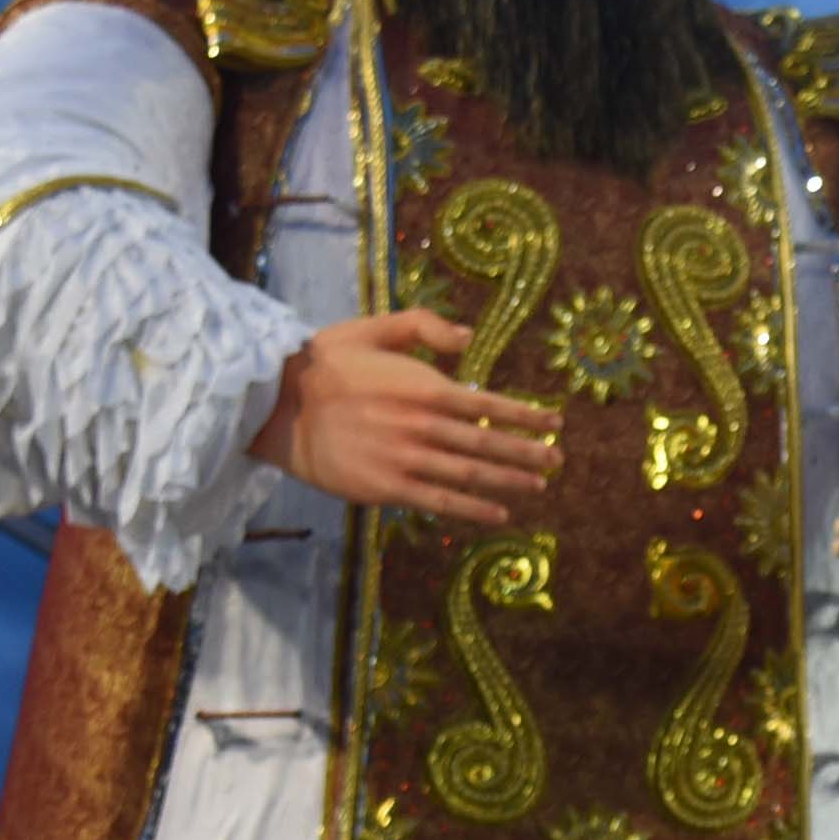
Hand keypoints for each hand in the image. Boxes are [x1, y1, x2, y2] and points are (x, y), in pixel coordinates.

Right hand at [251, 310, 551, 525]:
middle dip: (528, 452)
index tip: (556, 423)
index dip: (527, 415)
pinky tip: (500, 514)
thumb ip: (424, 325)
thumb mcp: (374, 327)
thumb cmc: (327, 362)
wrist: (279, 405)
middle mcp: (423, 425)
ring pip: (471, 473)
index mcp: (425, 386)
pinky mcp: (388, 488)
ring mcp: (407, 458)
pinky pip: (441, 501)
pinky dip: (474, 508)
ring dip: (510, 480)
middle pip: (488, 442)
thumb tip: (469, 338)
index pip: (489, 403)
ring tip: (540, 486)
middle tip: (559, 461)